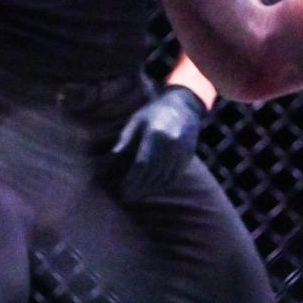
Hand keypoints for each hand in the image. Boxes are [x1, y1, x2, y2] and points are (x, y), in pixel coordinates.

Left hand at [112, 84, 205, 199]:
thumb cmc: (155, 111)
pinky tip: (156, 189)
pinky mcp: (188, 154)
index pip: (142, 162)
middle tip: (129, 197)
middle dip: (140, 187)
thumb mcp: (137, 119)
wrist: (184, 105)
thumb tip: (114, 154)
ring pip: (165, 176)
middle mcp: (170, 143)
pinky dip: (165, 184)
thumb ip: (125, 136)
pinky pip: (176, 174)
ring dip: (152, 188)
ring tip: (140, 196)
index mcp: (154, 133)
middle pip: (153, 172)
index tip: (124, 188)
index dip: (132, 178)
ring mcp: (181, 149)